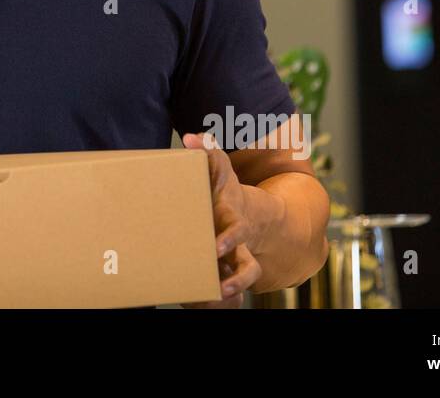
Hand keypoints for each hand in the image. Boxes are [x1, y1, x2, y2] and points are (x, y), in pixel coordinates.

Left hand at [180, 132, 261, 307]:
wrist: (247, 215)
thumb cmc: (223, 191)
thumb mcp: (220, 170)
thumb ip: (208, 151)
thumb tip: (191, 136)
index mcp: (234, 221)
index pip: (237, 232)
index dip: (229, 240)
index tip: (216, 247)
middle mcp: (240, 247)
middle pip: (248, 269)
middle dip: (237, 279)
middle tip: (220, 287)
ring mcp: (234, 263)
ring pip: (240, 288)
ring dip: (227, 296)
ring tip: (207, 302)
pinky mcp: (225, 273)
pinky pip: (227, 296)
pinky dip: (213, 302)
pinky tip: (194, 302)